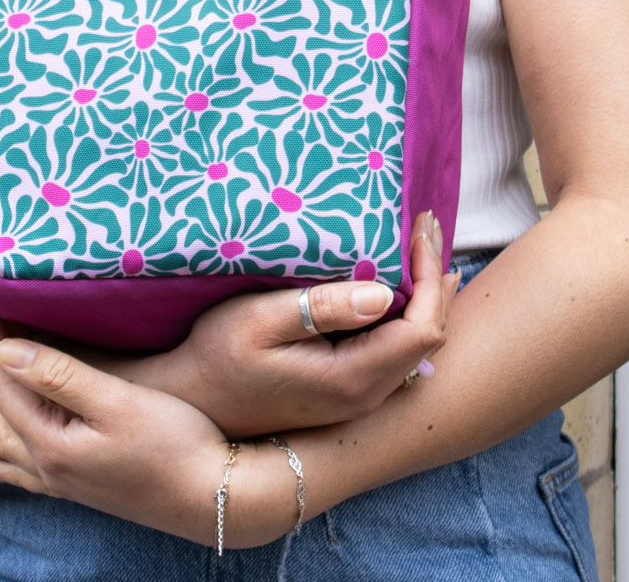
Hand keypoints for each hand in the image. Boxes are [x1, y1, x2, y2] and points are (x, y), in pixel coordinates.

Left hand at [0, 322, 294, 548]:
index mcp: (50, 443)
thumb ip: (59, 375)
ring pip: (11, 442)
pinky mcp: (84, 491)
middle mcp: (49, 468)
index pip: (7, 385)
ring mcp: (65, 484)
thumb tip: (5, 351)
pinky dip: (7, 463)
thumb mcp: (115, 399)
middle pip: (2, 413)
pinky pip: (28, 474)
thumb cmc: (172, 442)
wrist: (212, 497)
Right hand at [125, 211, 459, 438]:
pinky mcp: (348, 392)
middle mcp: (366, 395)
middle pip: (429, 338)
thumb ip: (322, 307)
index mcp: (352, 379)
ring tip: (422, 246)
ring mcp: (359, 399)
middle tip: (429, 225)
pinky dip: (407, 312)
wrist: (194, 403)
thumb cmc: (219, 355)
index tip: (419, 228)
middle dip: (435, 280)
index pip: (422, 329)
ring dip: (424, 295)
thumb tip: (384, 293)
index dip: (429, 277)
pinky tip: (399, 285)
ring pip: (416, 346)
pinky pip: (396, 351)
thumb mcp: (259, 320)